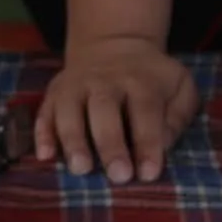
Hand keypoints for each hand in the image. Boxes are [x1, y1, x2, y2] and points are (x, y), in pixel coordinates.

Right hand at [35, 35, 199, 183]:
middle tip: (118, 175)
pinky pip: (44, 113)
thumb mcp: (179, 86)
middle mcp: (104, 82)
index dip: (147, 143)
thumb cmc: (151, 79)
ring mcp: (75, 86)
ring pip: (69, 111)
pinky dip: (42, 134)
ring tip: (80, 168)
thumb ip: (178, 115)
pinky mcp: (54, 93)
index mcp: (140, 81)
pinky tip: (45, 155)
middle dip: (110, 144)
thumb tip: (164, 144)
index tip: (148, 173)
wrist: (113, 45)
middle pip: (104, 110)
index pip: (145, 111)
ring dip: (73, 140)